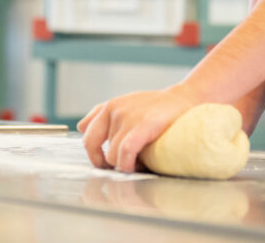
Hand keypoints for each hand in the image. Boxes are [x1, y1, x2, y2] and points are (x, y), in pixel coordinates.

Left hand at [77, 84, 199, 172]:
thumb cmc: (155, 105)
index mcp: (108, 107)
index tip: (105, 164)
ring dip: (123, 165)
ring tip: (138, 164)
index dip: (93, 156)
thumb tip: (80, 127)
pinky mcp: (145, 124)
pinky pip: (127, 151)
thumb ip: (101, 114)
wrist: (184, 98)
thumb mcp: (125, 104)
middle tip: (120, 167)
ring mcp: (128, 117)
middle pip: (96, 148)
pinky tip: (136, 166)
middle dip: (105, 162)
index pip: (87, 136)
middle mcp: (114, 110)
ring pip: (113, 154)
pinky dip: (128, 164)